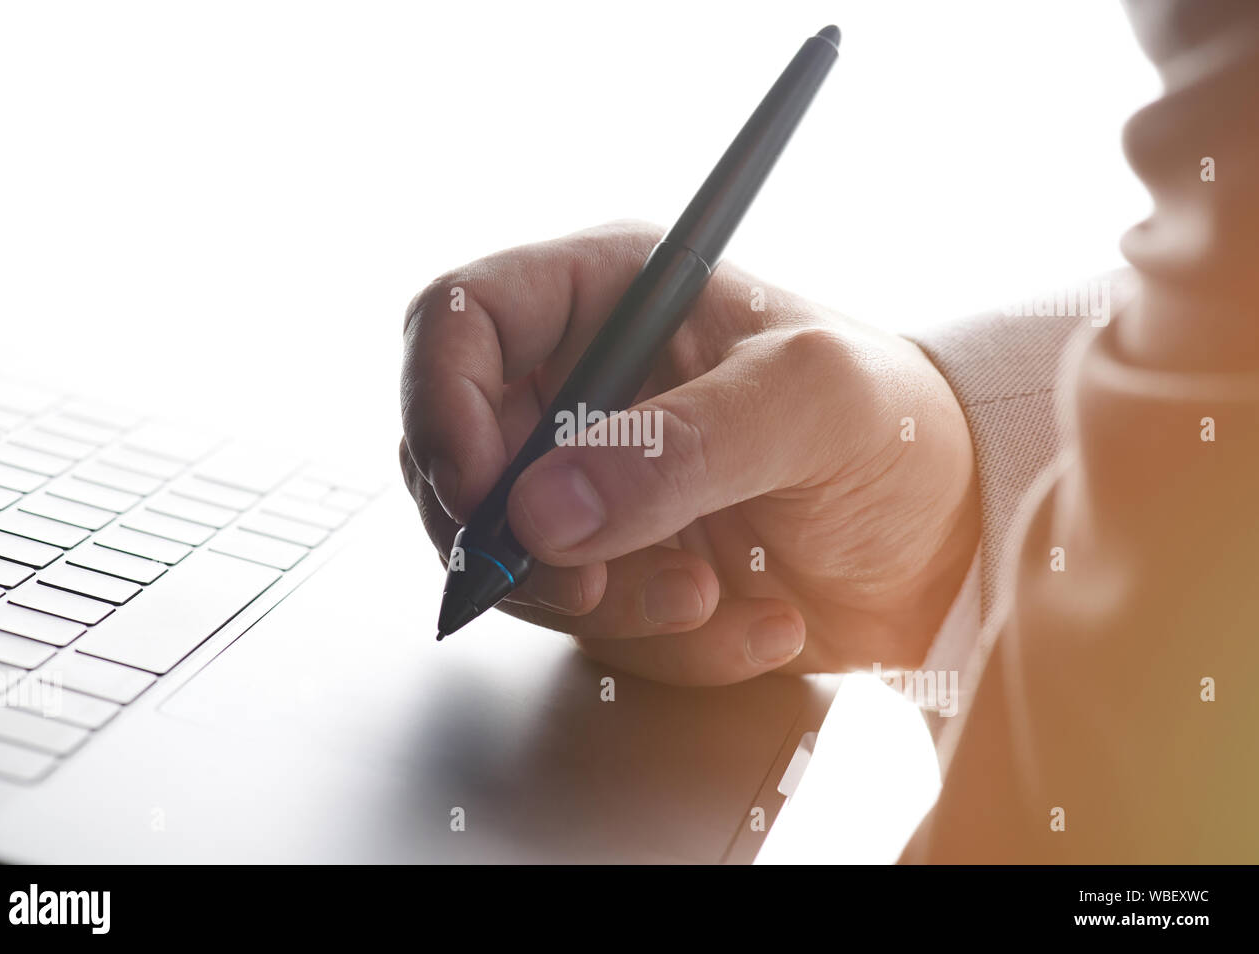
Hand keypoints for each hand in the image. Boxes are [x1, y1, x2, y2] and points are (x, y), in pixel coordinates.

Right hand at [401, 222, 978, 684]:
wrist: (946, 542)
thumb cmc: (896, 430)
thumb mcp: (810, 405)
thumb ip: (680, 445)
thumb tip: (543, 508)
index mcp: (610, 296)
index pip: (458, 321)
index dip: (441, 405)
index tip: (482, 494)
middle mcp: (581, 386)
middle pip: (457, 458)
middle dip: (520, 541)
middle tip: (594, 581)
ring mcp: (589, 483)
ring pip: (512, 558)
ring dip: (608, 604)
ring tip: (713, 593)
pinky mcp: (612, 562)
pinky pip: (582, 623)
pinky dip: (659, 642)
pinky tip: (750, 617)